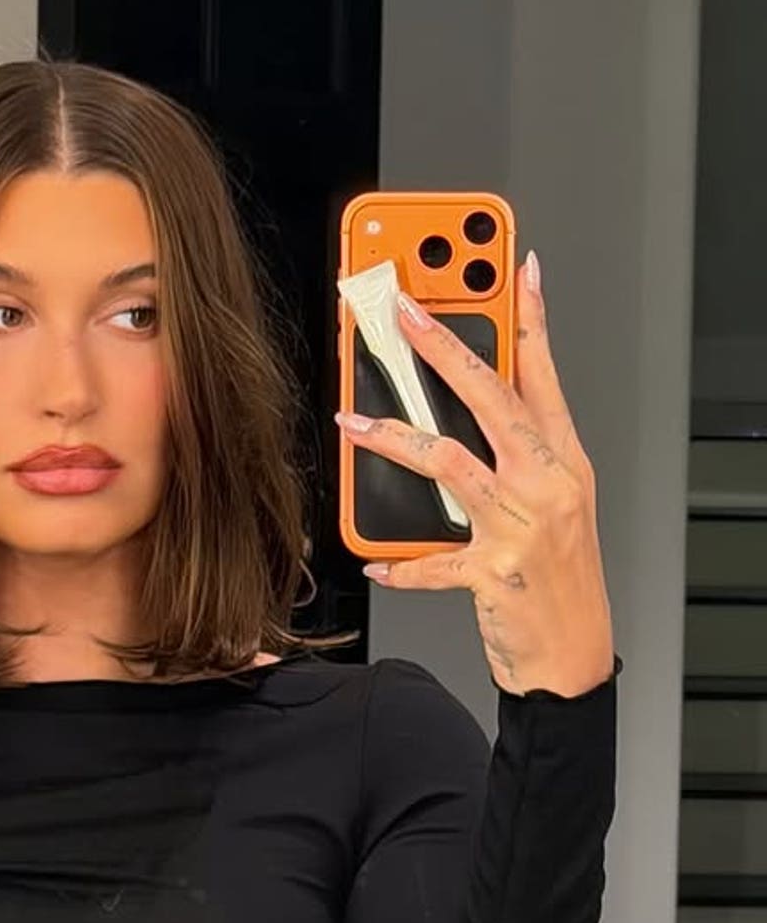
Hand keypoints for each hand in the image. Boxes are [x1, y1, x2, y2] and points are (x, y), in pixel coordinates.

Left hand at [336, 251, 614, 698]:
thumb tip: (466, 406)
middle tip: (401, 311)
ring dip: (393, 438)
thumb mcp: (556, 502)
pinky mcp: (495, 570)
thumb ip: (516, 451)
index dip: (530, 317)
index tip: (516, 267)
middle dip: (442, 348)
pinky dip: (401, 561)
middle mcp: (547, 483)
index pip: (544, 373)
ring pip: (449, 462)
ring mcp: (522, 526)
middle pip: (491, 398)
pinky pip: (433, 559)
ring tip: (350, 420)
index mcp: (563, 459)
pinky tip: (373, 559)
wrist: (573, 656)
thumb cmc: (558, 576)